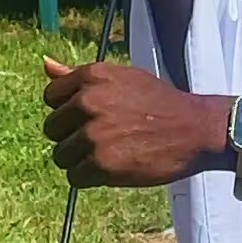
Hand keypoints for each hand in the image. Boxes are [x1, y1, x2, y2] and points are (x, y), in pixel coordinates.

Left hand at [42, 58, 229, 187]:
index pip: (51, 96)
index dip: (68, 110)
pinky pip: (75, 177)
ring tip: (109, 154)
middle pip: (52, 128)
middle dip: (71, 136)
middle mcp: (88, 101)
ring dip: (80, 160)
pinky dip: (90, 178)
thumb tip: (45, 64)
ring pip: (61, 155)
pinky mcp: (101, 164)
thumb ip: (78, 75)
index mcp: (93, 76)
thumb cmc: (159, 102)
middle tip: (103, 138)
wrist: (196, 130)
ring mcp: (93, 133)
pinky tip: (113, 168)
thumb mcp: (122, 78)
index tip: (90, 116)